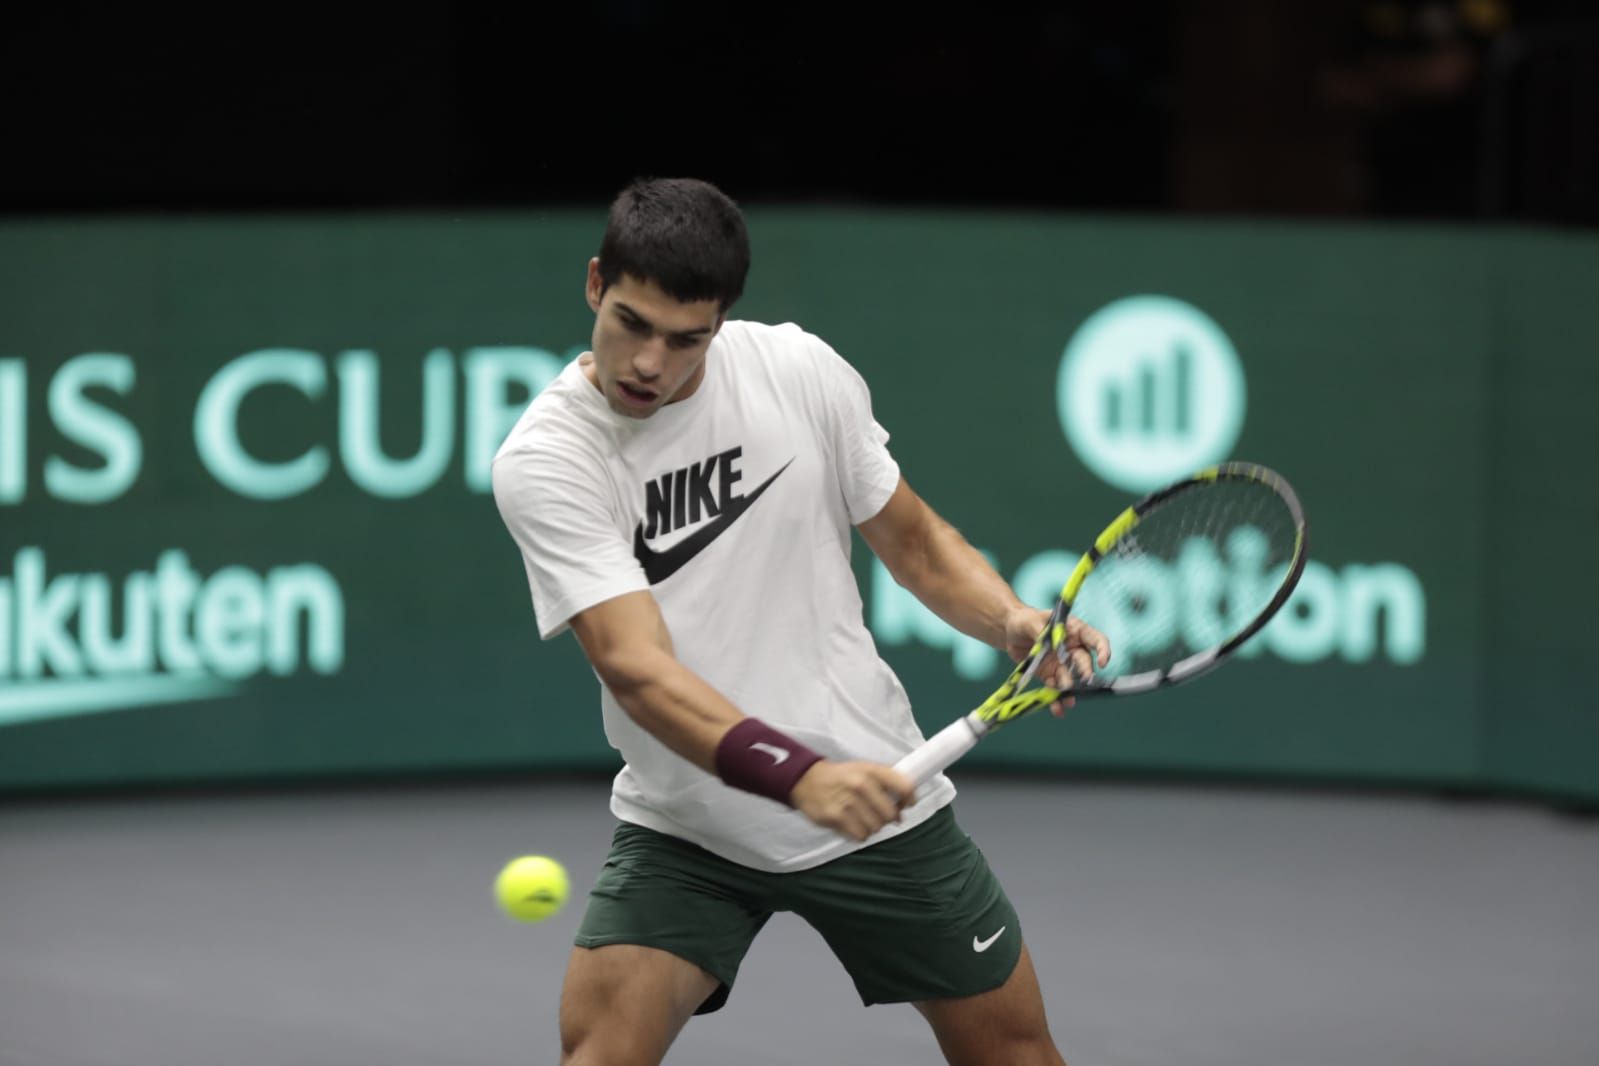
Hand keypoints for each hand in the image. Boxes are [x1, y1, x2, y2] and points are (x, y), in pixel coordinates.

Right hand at [789, 760, 913, 841]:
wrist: (806, 780)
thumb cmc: (841, 776)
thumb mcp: (863, 769)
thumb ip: (884, 783)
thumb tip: (903, 808)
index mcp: (871, 770)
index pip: (904, 786)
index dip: (910, 798)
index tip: (908, 804)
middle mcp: (862, 784)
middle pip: (890, 814)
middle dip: (889, 818)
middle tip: (881, 816)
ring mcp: (848, 802)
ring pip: (876, 828)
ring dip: (873, 827)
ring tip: (863, 818)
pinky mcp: (836, 817)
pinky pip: (860, 836)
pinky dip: (859, 834)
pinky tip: (853, 825)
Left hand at [1002, 607, 1111, 715]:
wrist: (1010, 632)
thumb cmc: (1025, 620)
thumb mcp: (1031, 621)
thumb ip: (1040, 632)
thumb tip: (1050, 644)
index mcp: (1074, 631)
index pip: (1095, 640)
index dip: (1102, 650)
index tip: (1102, 662)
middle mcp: (1072, 649)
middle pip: (1084, 663)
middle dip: (1085, 674)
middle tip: (1083, 683)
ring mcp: (1061, 664)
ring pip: (1071, 680)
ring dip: (1071, 691)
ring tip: (1068, 701)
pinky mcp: (1049, 676)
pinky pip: (1055, 689)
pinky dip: (1056, 700)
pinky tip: (1056, 709)